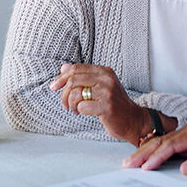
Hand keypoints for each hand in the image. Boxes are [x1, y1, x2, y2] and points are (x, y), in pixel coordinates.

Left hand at [49, 63, 174, 144]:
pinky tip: (83, 113)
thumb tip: (63, 67)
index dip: (61, 77)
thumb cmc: (113, 103)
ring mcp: (108, 92)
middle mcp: (107, 79)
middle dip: (64, 94)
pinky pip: (82, 106)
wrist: (132, 119)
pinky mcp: (107, 106)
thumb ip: (83, 76)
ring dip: (71, 104)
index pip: (76, 68)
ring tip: (75, 110)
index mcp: (104, 71)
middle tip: (65, 104)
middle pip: (74, 80)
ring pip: (76, 93)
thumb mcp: (100, 86)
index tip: (53, 87)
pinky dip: (79, 111)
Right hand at [123, 122, 186, 174]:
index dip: (158, 156)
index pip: (172, 144)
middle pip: (162, 141)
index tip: (146, 167)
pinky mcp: (185, 141)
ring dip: (144, 152)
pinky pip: (165, 147)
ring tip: (128, 163)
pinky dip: (152, 153)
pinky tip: (141, 160)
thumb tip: (184, 168)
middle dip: (144, 153)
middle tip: (128, 164)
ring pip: (160, 143)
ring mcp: (186, 134)